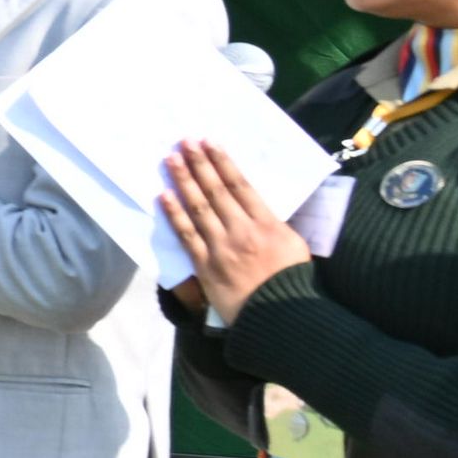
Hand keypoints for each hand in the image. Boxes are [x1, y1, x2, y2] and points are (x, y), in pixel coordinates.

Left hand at [165, 137, 306, 324]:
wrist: (278, 316)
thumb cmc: (290, 280)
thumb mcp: (294, 245)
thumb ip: (273, 222)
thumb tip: (255, 203)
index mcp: (267, 223)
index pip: (241, 185)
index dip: (223, 162)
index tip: (210, 143)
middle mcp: (242, 231)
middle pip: (215, 190)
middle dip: (199, 164)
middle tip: (184, 141)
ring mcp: (221, 247)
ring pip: (198, 207)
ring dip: (183, 181)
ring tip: (171, 160)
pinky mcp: (205, 265)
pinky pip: (186, 235)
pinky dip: (174, 214)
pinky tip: (163, 196)